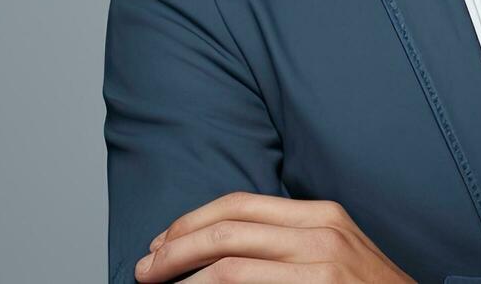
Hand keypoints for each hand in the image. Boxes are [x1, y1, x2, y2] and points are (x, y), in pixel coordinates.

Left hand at [134, 191, 416, 282]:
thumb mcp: (336, 251)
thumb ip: (289, 241)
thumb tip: (222, 248)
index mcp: (322, 215)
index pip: (239, 204)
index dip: (190, 222)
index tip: (162, 242)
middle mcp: (321, 234)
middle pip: (225, 230)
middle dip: (173, 249)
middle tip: (144, 269)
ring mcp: (319, 269)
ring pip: (227, 266)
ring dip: (182, 279)